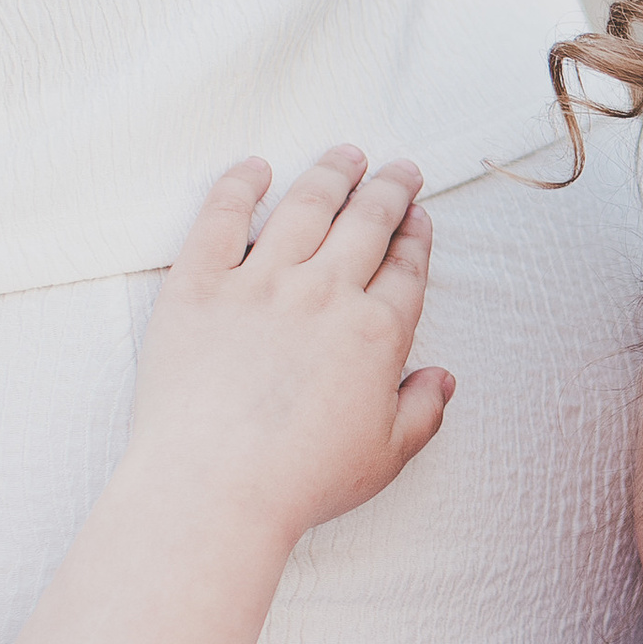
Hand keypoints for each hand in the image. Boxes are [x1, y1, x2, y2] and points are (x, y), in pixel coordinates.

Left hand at [128, 147, 452, 559]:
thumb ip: (421, 412)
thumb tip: (443, 379)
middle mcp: (324, 294)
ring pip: (306, 207)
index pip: (406, 268)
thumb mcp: (383, 458)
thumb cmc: (299, 482)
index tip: (418, 216)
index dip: (416, 236)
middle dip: (389, 190)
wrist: (213, 488)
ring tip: (345, 155)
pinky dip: (240, 185)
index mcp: (375, 334)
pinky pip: (221, 217)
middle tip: (399, 170)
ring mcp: (260, 283)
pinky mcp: (199, 284)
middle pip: (367, 223)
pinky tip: (255, 168)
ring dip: (331, 174)